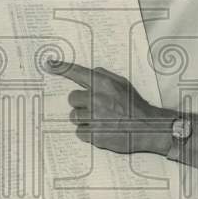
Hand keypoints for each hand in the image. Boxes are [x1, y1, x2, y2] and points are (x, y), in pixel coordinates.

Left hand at [47, 61, 173, 155]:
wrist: (148, 128)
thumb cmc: (136, 106)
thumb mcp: (123, 84)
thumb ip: (105, 76)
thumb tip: (90, 71)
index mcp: (103, 84)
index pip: (77, 72)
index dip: (61, 68)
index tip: (48, 64)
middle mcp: (96, 98)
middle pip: (72, 98)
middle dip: (81, 103)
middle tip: (96, 108)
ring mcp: (94, 117)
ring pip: (74, 116)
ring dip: (84, 119)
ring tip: (101, 121)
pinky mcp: (93, 134)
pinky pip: (80, 132)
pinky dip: (88, 133)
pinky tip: (101, 130)